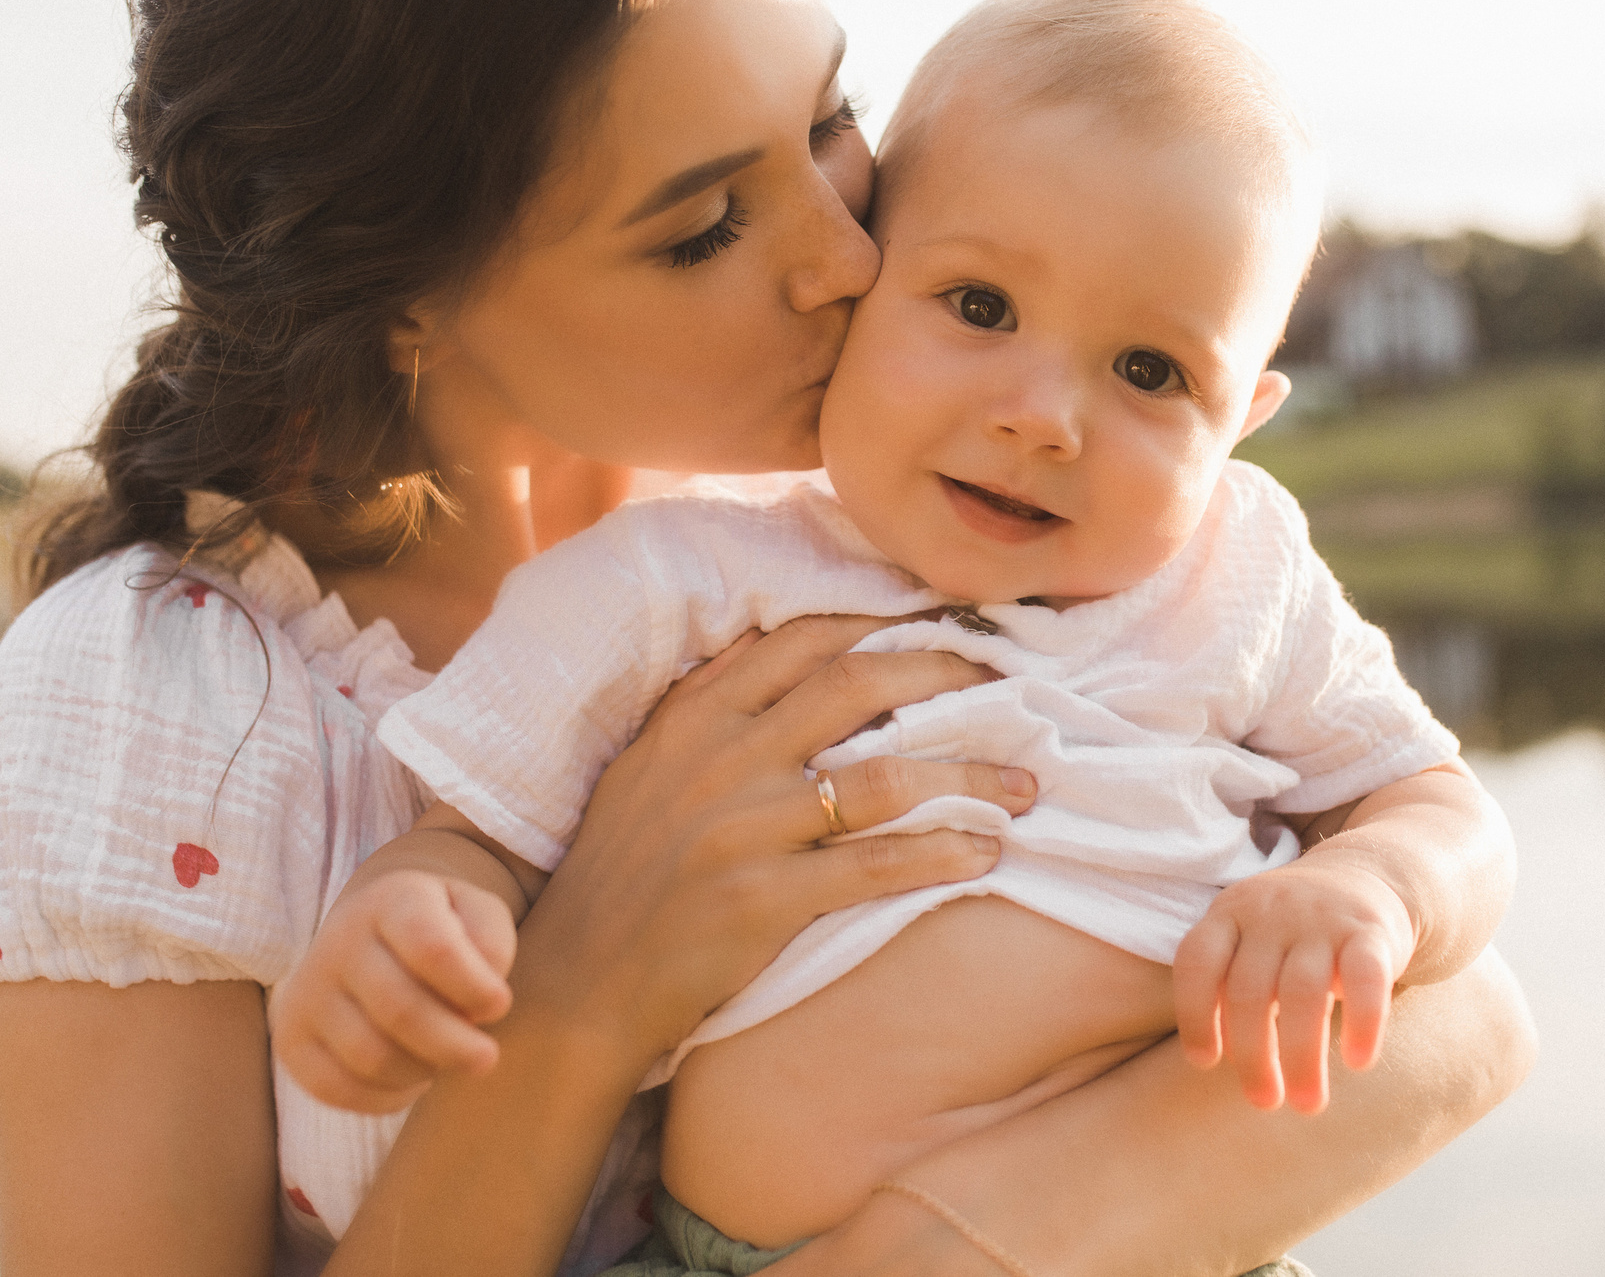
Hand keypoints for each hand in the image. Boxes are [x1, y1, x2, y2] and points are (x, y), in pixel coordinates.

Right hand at [273, 869, 517, 1113]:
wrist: (374, 938)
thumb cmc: (445, 931)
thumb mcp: (478, 916)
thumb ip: (491, 943)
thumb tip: (483, 994)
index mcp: (392, 899)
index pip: (431, 948)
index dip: (472, 986)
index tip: (499, 1005)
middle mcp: (339, 940)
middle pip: (400, 1009)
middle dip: (454, 1044)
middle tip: (486, 1057)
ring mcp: (306, 989)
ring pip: (370, 1055)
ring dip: (423, 1069)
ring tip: (446, 1060)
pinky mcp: (291, 1037)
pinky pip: (338, 1087)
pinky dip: (386, 1095)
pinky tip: (413, 1078)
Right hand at [511, 614, 1037, 1063]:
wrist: (578, 984)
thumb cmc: (620, 874)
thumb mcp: (644, 768)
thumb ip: (705, 702)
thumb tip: (766, 638)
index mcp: (694, 718)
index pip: (805, 639)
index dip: (887, 621)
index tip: (951, 620)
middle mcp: (719, 759)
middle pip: (857, 686)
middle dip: (947, 675)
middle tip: (1013, 685)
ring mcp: (741, 830)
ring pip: (883, 778)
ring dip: (968, 776)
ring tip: (1027, 785)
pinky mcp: (761, 901)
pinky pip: (874, 866)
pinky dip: (940, 853)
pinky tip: (986, 852)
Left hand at [1172, 855, 1416, 1113]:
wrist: (1372, 874)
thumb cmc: (1296, 930)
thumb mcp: (1251, 938)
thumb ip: (1228, 986)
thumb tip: (1216, 1059)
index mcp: (1230, 912)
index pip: (1197, 962)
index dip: (1194, 1015)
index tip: (1205, 1063)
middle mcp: (1271, 911)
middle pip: (1249, 990)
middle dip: (1254, 1056)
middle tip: (1265, 1102)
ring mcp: (1321, 919)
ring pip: (1303, 992)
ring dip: (1302, 1056)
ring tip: (1308, 1104)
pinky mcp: (1371, 932)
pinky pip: (1364, 980)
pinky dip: (1361, 1024)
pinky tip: (1358, 1062)